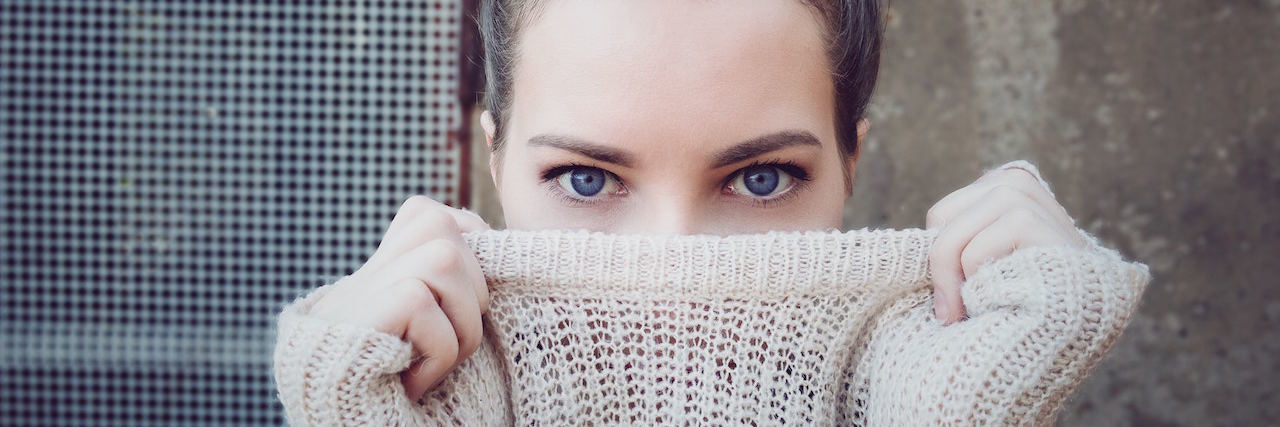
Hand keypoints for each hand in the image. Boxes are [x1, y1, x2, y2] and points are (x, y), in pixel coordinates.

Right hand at [311, 196, 490, 399]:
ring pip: (443, 258)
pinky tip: (416, 383)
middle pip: (443, 226)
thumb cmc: (397, 394)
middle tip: (454, 345)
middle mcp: (364, 276)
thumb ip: (446, 295)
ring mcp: (355, 293)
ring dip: (462, 320)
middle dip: (474, 291)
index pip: (429, 216)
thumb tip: (494, 253)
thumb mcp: (426, 339)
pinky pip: (423, 306)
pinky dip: (437, 352)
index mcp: (381, 276)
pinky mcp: (358, 315)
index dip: (466, 244)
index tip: (470, 296)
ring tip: (440, 362)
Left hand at [925, 162, 1085, 323]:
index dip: (939, 259)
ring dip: (959, 282)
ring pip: (951, 239)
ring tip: (979, 307)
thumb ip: (955, 243)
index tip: (949, 299)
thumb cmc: (1026, 296)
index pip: (939, 217)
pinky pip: (974, 252)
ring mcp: (1026, 196)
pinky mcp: (1032, 219)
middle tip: (951, 313)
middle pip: (940, 222)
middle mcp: (1014, 181)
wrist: (1081, 324)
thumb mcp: (986, 259)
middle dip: (941, 272)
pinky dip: (980, 283)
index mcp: (1001, 184)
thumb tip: (896, 253)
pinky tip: (1009, 296)